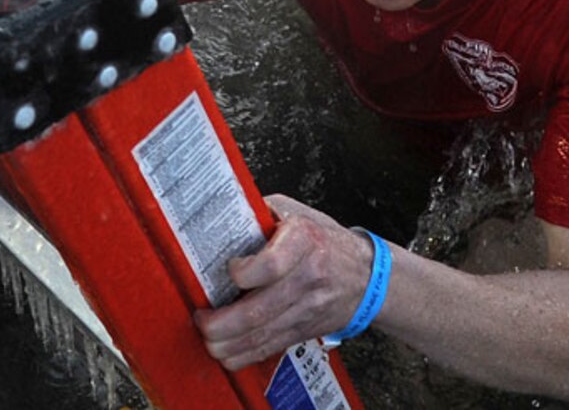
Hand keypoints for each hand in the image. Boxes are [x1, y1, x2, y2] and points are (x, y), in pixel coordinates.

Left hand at [194, 195, 374, 370]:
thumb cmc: (324, 239)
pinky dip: (245, 355)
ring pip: (263, 335)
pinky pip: (271, 347)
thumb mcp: (295, 212)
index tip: (229, 270)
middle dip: (223, 322)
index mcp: (305, 241)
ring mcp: (307, 308)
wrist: (366, 275)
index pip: (272, 264)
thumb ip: (261, 212)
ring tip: (208, 339)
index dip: (243, 273)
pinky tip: (227, 353)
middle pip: (260, 309)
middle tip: (202, 319)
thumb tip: (222, 213)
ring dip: (229, 344)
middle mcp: (308, 277)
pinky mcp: (305, 330)